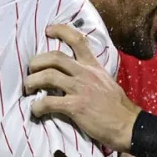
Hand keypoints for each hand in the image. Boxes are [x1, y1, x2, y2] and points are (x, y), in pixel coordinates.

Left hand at [25, 23, 141, 151]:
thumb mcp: (106, 82)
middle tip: (31, 71)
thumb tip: (73, 76)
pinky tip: (36, 110)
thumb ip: (90, 76)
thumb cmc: (117, 108)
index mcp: (93, 67)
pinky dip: (37, 106)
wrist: (128, 126)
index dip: (60, 30)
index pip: (78, 40)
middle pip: (54, 57)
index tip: (48, 30)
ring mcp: (81, 89)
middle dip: (36, 62)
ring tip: (28, 90)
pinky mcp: (76, 106)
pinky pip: (49, 102)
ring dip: (32, 82)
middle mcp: (86, 74)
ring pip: (48, 76)